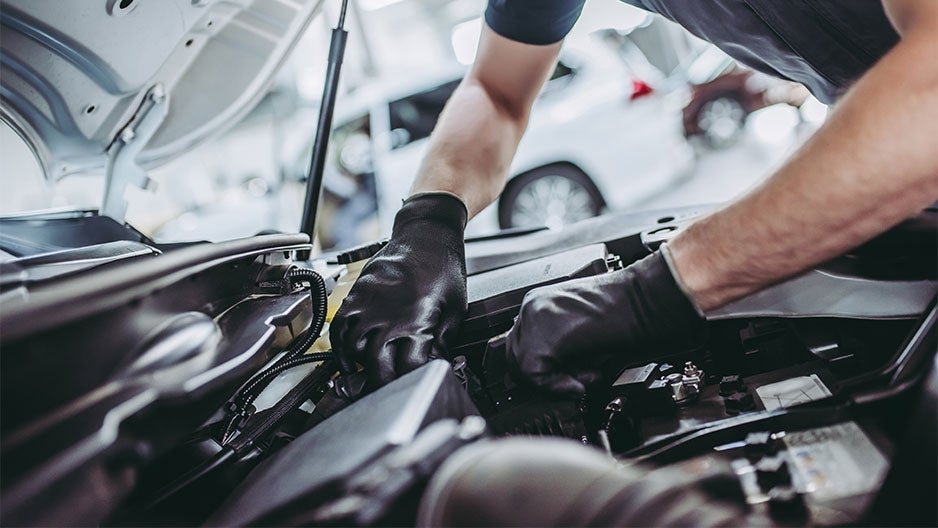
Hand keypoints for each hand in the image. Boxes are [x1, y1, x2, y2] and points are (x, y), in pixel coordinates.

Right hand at [330, 193, 467, 387]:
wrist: (426, 235)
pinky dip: (340, 348)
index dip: (412, 381)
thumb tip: (436, 365)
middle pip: (377, 366)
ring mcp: (368, 305)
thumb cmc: (444, 268)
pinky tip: (349, 359)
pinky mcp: (356, 296)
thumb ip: (443, 341)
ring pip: (353, 351)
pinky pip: (339, 329)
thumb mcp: (455, 309)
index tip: (416, 384)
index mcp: (418, 322)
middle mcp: (389, 316)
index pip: (408, 369)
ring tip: (370, 375)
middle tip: (389, 390)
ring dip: (361, 368)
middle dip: (383, 384)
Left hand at [505, 249, 705, 396]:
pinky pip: (535, 376)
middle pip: (514, 357)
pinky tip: (583, 380)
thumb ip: (557, 350)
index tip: (561, 378)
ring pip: (523, 368)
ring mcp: (536, 319)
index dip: (538, 369)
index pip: (519, 344)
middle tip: (573, 380)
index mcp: (539, 303)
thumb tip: (544, 378)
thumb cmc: (625, 316)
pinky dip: (558, 386)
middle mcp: (532, 306)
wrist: (645, 302)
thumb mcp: (580, 332)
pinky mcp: (545, 336)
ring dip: (553, 382)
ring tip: (584, 374)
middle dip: (541, 378)